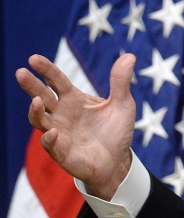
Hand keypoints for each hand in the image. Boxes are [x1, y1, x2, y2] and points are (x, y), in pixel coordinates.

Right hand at [16, 53, 137, 199]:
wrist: (118, 162)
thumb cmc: (116, 131)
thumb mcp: (123, 104)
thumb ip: (120, 81)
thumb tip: (129, 55)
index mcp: (73, 99)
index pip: (56, 81)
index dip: (46, 70)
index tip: (33, 58)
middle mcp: (61, 114)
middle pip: (41, 96)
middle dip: (31, 85)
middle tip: (21, 73)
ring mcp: (60, 133)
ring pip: (40, 120)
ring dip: (36, 111)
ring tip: (37, 101)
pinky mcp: (63, 153)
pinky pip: (51, 146)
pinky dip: (49, 139)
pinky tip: (53, 132)